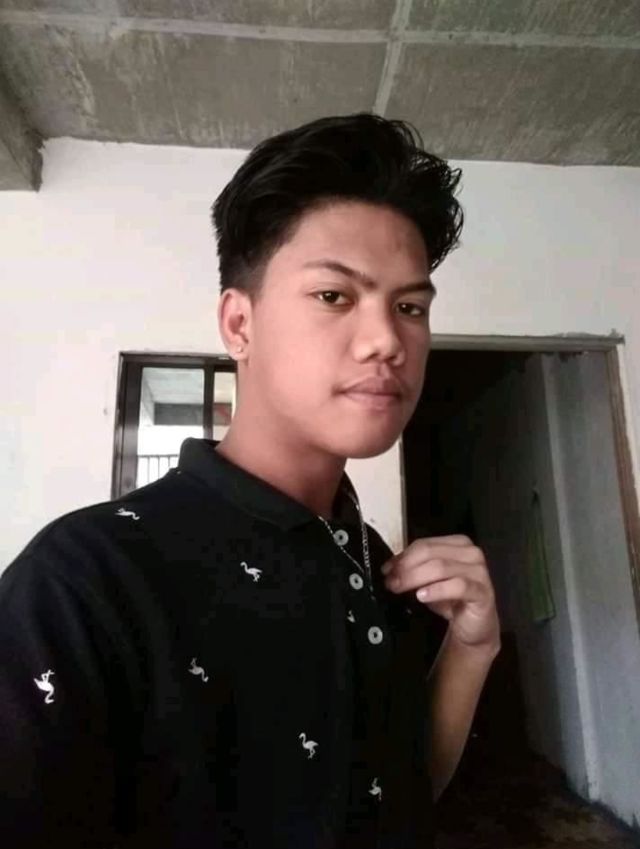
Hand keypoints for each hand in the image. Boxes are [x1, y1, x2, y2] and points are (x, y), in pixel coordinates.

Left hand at [381, 535, 499, 654]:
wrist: (474, 626)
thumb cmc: (452, 600)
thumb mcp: (428, 581)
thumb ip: (412, 569)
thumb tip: (389, 567)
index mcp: (458, 544)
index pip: (424, 544)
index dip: (402, 557)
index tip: (387, 570)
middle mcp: (471, 553)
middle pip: (430, 554)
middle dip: (406, 568)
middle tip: (391, 581)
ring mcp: (479, 571)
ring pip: (441, 567)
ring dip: (415, 578)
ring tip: (401, 588)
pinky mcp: (483, 591)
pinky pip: (458, 586)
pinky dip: (436, 590)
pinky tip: (422, 596)